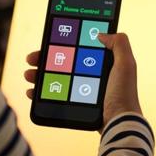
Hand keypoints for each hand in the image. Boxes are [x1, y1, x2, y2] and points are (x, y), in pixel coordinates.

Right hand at [23, 32, 140, 131]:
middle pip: (61, 63)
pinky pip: (53, 96)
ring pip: (54, 78)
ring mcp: (81, 91)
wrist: (119, 123)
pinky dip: (40, 92)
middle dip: (43, 59)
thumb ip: (119, 44)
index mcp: (101, 64)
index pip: (76, 48)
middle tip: (31, 59)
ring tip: (29, 75)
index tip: (47, 40)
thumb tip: (101, 33)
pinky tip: (32, 92)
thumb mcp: (126, 64)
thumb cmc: (123, 94)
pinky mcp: (75, 104)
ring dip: (38, 75)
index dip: (60, 44)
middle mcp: (90, 76)